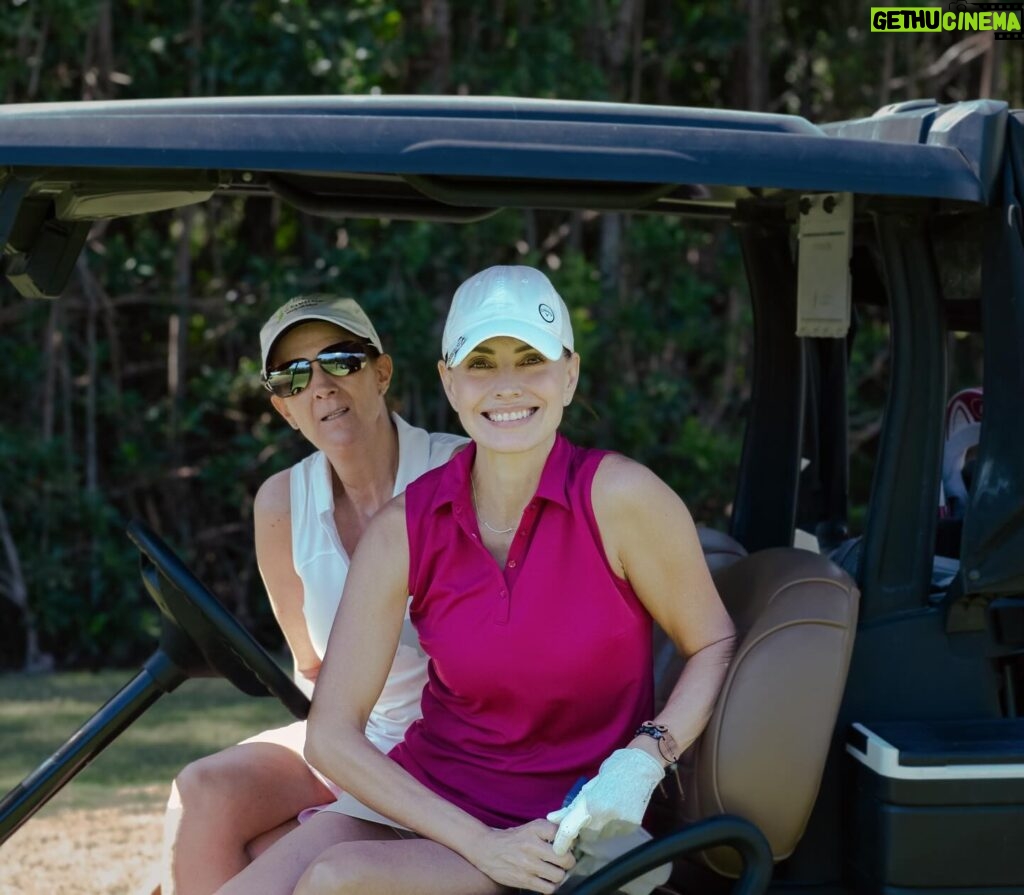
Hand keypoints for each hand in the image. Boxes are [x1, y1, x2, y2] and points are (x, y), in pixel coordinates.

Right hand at [465, 819, 574, 892]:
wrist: (487, 850)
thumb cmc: (513, 838)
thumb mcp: (530, 828)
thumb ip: (549, 830)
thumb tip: (571, 838)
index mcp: (535, 829)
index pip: (562, 834)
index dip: (568, 841)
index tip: (566, 845)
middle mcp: (532, 846)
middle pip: (565, 859)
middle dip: (568, 861)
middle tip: (564, 861)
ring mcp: (528, 865)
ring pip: (559, 876)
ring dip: (560, 875)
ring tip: (555, 871)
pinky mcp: (524, 880)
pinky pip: (548, 888)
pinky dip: (551, 886)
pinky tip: (547, 880)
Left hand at [546, 748, 664, 854]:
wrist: (640, 768)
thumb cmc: (610, 774)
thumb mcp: (587, 788)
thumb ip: (570, 808)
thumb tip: (551, 818)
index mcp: (589, 806)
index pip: (569, 830)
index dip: (561, 842)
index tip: (558, 849)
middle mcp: (603, 819)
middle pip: (586, 835)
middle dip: (585, 828)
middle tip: (592, 812)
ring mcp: (619, 825)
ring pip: (601, 836)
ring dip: (600, 828)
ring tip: (608, 808)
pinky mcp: (631, 828)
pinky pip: (615, 833)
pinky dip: (614, 826)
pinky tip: (619, 811)